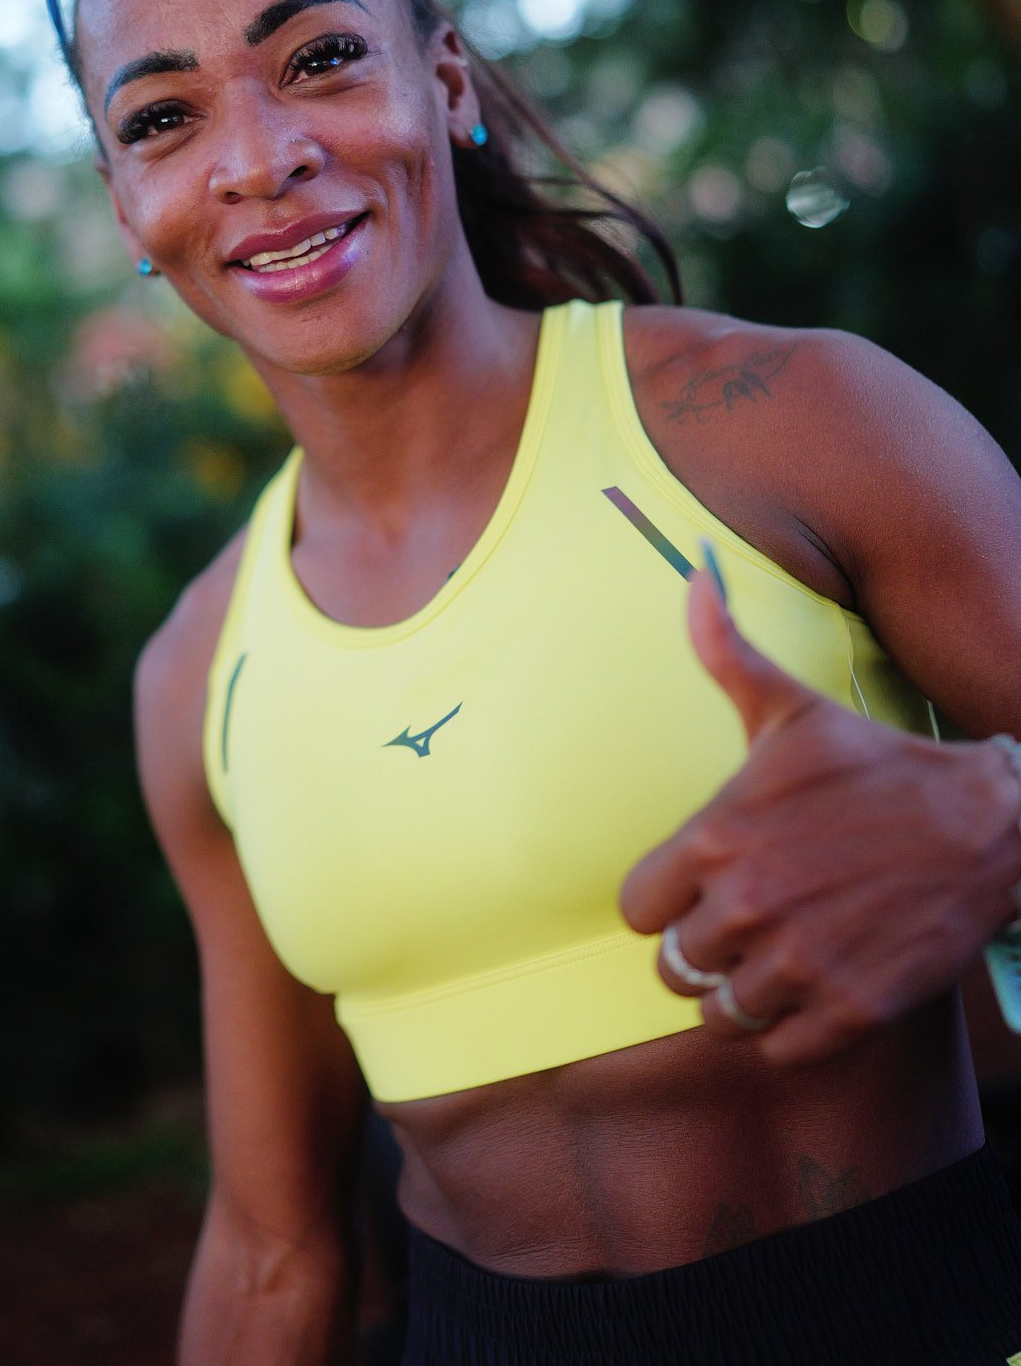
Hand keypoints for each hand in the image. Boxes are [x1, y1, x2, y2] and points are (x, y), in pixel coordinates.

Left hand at [618, 554, 1020, 1062]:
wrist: (986, 823)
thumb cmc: (876, 763)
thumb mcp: (792, 707)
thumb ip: (724, 651)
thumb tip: (692, 575)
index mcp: (716, 839)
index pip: (637, 910)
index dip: (664, 902)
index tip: (697, 888)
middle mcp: (747, 907)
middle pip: (673, 968)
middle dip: (701, 950)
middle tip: (740, 925)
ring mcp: (800, 963)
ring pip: (720, 1014)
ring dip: (740, 993)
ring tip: (773, 958)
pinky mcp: (851, 1009)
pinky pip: (778, 1048)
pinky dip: (788, 1029)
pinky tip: (811, 986)